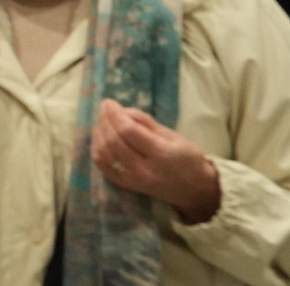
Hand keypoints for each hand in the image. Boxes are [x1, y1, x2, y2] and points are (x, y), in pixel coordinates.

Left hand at [93, 99, 220, 223]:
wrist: (194, 189)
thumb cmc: (187, 158)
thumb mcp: (173, 135)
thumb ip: (146, 122)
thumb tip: (121, 111)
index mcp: (161, 154)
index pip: (129, 131)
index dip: (115, 114)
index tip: (109, 102)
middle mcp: (145, 170)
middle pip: (114, 142)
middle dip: (105, 121)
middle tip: (104, 108)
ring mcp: (133, 180)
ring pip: (104, 153)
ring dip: (99, 134)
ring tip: (103, 121)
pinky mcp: (126, 186)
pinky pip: (102, 166)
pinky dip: (97, 149)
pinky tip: (101, 138)